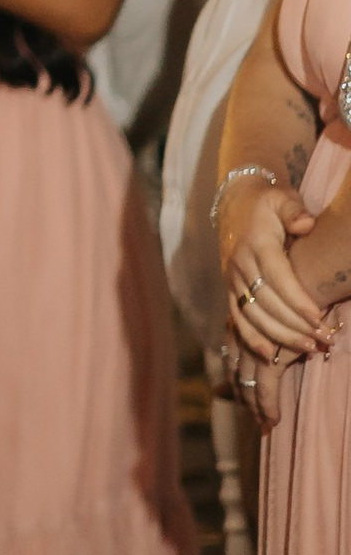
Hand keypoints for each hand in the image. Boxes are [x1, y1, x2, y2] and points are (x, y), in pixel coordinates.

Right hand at [223, 181, 328, 367]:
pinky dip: (252, 339)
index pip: (278, 278)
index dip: (298, 301)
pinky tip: (271, 356)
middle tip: (325, 339)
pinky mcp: (228, 289)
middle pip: (268, 303)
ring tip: (309, 348)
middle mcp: (241, 264)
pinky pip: (237, 318)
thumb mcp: (282, 198)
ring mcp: (232, 279)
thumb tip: (306, 224)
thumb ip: (294, 210)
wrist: (233, 203)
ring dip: (281, 336)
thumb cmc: (267, 203)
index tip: (320, 320)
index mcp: (257, 243)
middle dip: (297, 325)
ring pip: (254, 316)